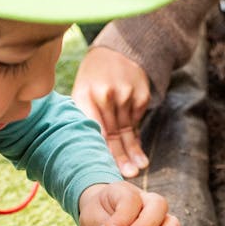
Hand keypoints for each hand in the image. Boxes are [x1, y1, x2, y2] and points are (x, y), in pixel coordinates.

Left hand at [72, 47, 150, 177]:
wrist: (119, 49)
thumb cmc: (94, 78)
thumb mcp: (83, 91)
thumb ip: (85, 116)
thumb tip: (87, 150)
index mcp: (85, 94)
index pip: (93, 128)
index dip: (100, 150)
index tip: (104, 168)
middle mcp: (106, 94)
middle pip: (113, 132)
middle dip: (121, 156)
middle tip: (127, 175)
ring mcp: (126, 94)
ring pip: (128, 130)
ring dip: (133, 152)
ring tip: (138, 169)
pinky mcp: (141, 95)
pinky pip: (137, 121)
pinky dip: (135, 136)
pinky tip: (138, 153)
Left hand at [78, 182, 182, 225]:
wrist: (102, 222)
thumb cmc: (98, 216)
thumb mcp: (93, 217)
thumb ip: (105, 224)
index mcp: (128, 193)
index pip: (131, 200)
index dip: (122, 216)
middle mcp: (148, 203)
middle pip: (159, 206)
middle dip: (148, 224)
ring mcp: (158, 221)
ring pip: (171, 225)